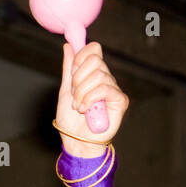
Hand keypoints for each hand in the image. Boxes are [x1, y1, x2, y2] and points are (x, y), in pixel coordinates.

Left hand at [55, 42, 127, 157]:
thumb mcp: (65, 91)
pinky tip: (85, 110)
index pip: (94, 49)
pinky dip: (90, 99)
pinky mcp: (120, 100)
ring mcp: (114, 89)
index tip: (72, 73)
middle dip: (78, 79)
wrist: (76, 140)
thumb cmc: (71, 120)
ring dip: (82, 92)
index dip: (81, 57)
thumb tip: (68, 46)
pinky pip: (105, 89)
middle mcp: (105, 79)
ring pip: (98, 76)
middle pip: (95, 60)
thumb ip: (68, 69)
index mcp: (93, 74)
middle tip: (74, 95)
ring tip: (78, 106)